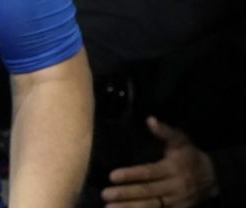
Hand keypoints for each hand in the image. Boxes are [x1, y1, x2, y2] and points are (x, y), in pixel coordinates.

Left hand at [101, 117, 218, 207]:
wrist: (212, 178)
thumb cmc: (189, 156)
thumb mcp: (180, 140)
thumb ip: (165, 131)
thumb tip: (150, 119)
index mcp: (173, 169)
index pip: (149, 173)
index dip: (131, 175)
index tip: (112, 176)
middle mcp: (174, 187)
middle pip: (147, 192)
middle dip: (125, 194)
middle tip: (105, 194)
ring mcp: (176, 202)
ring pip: (151, 206)